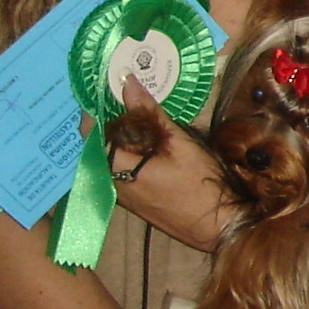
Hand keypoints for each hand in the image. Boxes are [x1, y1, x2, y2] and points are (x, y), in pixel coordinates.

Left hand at [100, 76, 234, 250]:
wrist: (217, 227)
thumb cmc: (200, 184)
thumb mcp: (179, 143)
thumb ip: (150, 113)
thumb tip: (127, 82)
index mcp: (116, 168)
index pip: (90, 131)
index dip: (95, 106)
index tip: (107, 84)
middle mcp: (109, 183)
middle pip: (97, 143)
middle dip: (108, 116)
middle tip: (125, 90)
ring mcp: (120, 194)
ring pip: (108, 156)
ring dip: (119, 132)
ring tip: (137, 108)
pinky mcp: (133, 199)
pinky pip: (120, 168)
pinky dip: (128, 149)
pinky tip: (147, 136)